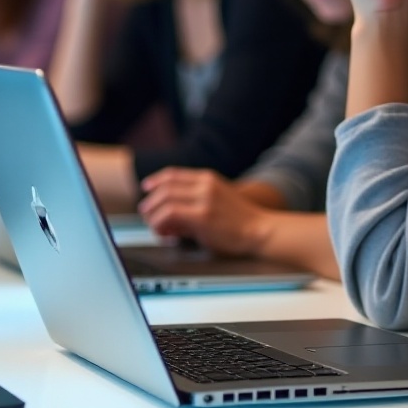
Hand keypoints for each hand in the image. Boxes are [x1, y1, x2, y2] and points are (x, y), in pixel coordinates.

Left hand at [138, 168, 269, 255]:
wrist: (260, 229)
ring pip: (165, 199)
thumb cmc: (239, 220)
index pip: (173, 174)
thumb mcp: (216, 200)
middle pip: (165, 186)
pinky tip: (164, 233)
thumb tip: (167, 216)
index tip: (147, 188)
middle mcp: (205, 184)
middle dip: (151, 201)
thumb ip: (192, 204)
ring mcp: (204, 199)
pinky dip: (161, 223)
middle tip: (146, 214)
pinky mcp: (203, 216)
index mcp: (208, 178)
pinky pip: (171, 214)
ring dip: (154, 214)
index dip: (156, 181)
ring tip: (155, 227)